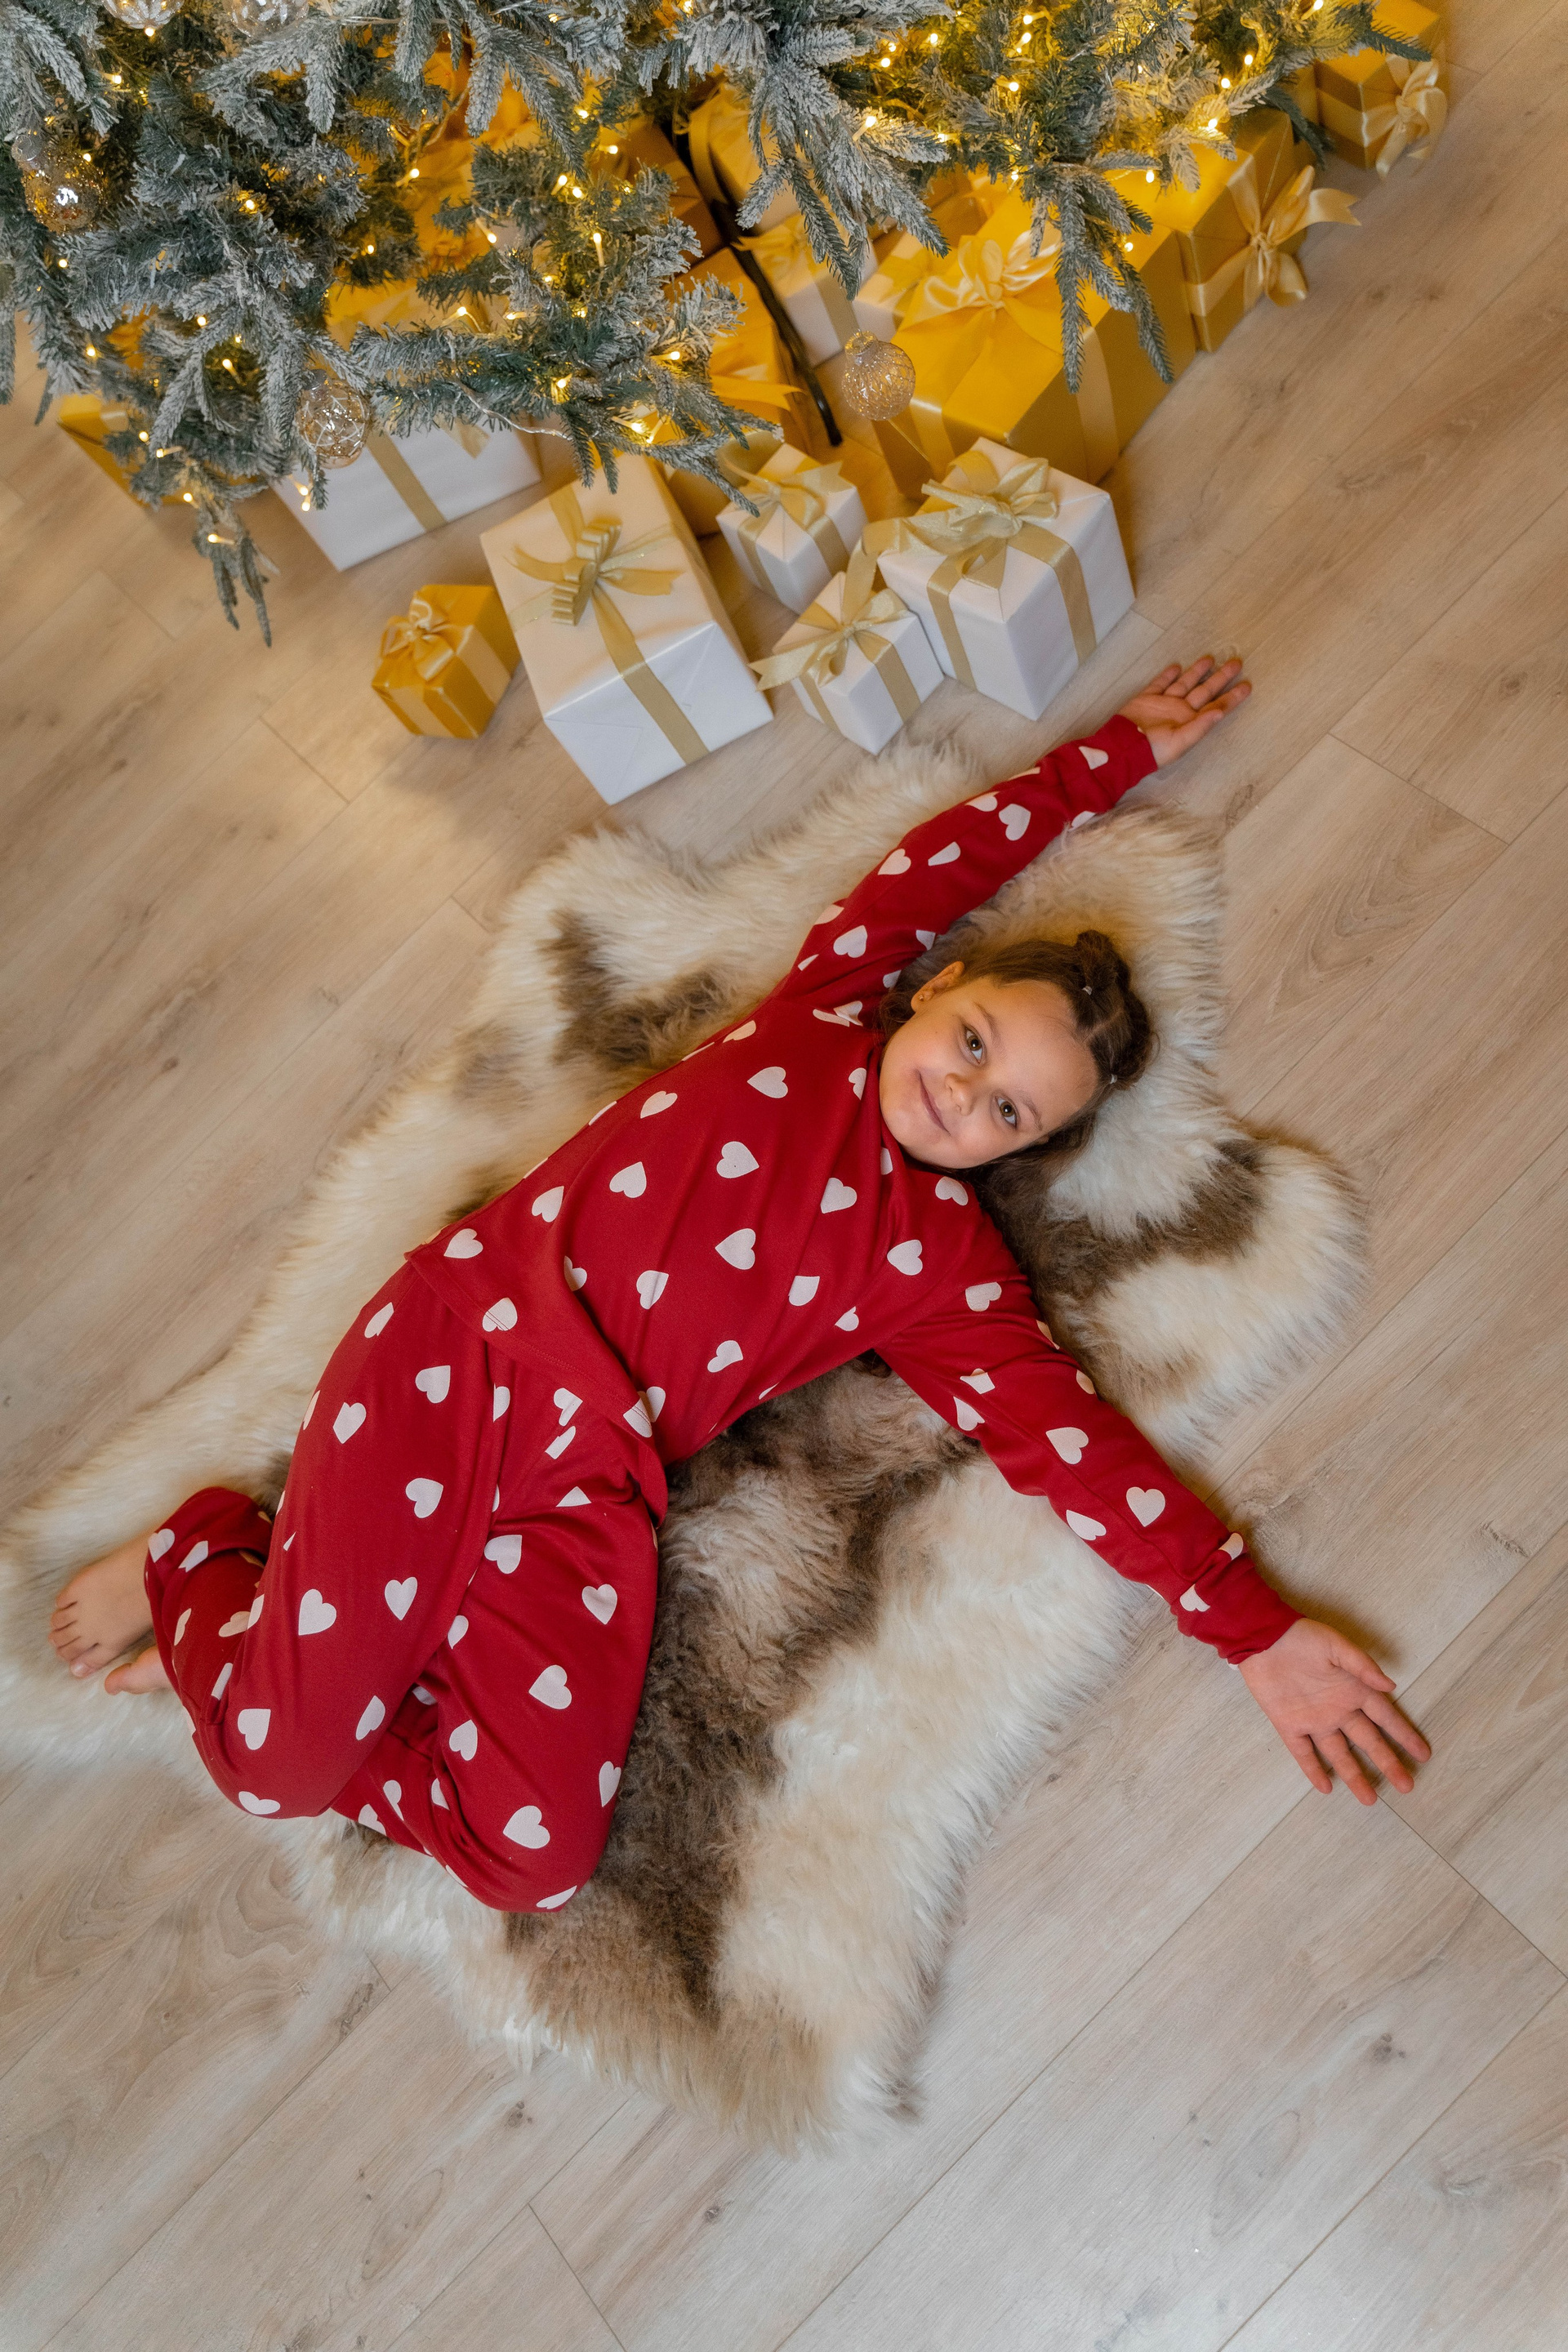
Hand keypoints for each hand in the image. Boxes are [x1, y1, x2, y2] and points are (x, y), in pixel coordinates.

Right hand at [1117, 655, 1250, 768]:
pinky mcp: (1147, 698)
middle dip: (1221, 677)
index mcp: (1191, 722)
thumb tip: (1221, 712)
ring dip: (1197, 671)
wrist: (1123, 747)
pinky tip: (1177, 667)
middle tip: (1237, 663)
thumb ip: (1200, 726)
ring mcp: (1165, 703)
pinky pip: (1160, 684)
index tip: (1247, 686)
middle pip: (1205, 690)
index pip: (1217, 706)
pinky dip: (1168, 675)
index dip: (1232, 697)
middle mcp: (1181, 711)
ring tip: (1211, 658)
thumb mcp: (1180, 742)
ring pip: (1186, 683)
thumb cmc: (1153, 750)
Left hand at [1237, 1618, 1431, 1804]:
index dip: (1405, 1736)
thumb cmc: (1303, 1637)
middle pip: (1368, 1742)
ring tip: (1370, 1799)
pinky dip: (1313, 1770)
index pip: (1385, 1718)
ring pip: (1339, 1754)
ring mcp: (1314, 1720)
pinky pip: (1303, 1752)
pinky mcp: (1289, 1725)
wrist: (1263, 1637)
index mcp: (1353, 1690)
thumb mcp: (1337, 1646)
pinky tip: (1326, 1788)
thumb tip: (1391, 1685)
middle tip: (1406, 1787)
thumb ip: (1363, 1666)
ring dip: (1354, 1775)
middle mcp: (1338, 1710)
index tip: (1423, 1755)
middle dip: (1388, 1763)